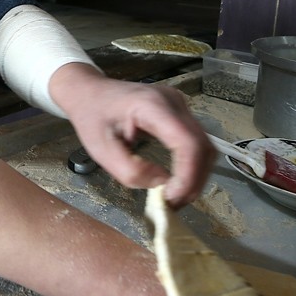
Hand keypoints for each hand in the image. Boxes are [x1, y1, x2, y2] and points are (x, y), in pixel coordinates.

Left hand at [48, 63, 215, 207]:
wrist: (91, 93)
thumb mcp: (101, 150)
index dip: (188, 174)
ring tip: (175, 195)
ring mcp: (180, 106)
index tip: (172, 197)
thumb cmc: (92, 117)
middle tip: (174, 203)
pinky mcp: (181, 114)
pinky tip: (177, 181)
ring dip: (196, 176)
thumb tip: (162, 185)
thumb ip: (131, 171)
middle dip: (193, 180)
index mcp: (152, 106)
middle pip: (202, 146)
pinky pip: (197, 143)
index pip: (187, 142)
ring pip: (205, 146)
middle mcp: (173, 102)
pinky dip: (192, 166)